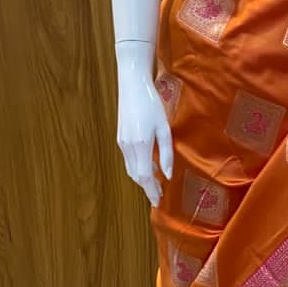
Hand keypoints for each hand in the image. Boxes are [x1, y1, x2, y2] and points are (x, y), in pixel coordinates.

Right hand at [115, 40, 172, 205]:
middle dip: (146, 187)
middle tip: (158, 196)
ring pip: (131, 168)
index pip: (144, 177)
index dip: (151, 191)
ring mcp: (121, 142)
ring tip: (155, 184)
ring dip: (142, 178)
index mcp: (140, 145)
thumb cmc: (152, 103)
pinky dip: (137, 168)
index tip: (158, 202)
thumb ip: (166, 153)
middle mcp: (127, 147)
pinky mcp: (120, 137)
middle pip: (135, 175)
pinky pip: (129, 159)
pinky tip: (148, 167)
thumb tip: (167, 175)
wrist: (132, 85)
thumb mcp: (164, 128)